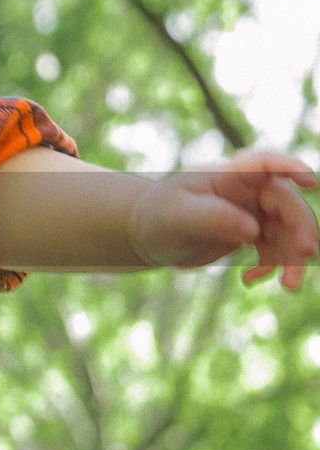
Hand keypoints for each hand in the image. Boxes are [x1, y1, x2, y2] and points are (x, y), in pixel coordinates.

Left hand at [126, 151, 318, 288]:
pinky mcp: (249, 233)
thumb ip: (213, 219)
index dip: (289, 167)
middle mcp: (245, 190)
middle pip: (286, 203)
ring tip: (289, 286)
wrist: (147, 236)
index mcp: (227, 175)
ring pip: (286, 231)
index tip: (310, 183)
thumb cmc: (157, 218)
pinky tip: (249, 280)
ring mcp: (250, 211)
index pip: (263, 163)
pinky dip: (270, 266)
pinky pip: (273, 249)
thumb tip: (253, 230)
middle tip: (306, 254)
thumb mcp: (178, 218)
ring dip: (292, 257)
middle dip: (301, 228)